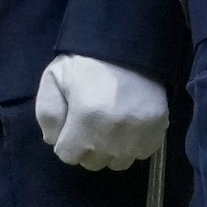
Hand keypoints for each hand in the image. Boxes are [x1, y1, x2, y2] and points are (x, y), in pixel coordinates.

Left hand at [33, 54, 171, 170]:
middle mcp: (114, 133)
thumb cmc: (88, 62)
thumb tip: (54, 141)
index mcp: (86, 118)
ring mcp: (139, 133)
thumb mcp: (55, 78)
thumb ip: (47, 114)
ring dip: (111, 150)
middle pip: (93, 162)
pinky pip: (141, 154)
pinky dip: (133, 145)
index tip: (72, 124)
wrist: (130, 44)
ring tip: (110, 127)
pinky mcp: (158, 129)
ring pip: (118, 162)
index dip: (66, 141)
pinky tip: (128, 126)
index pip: (68, 156)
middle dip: (87, 148)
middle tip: (90, 124)